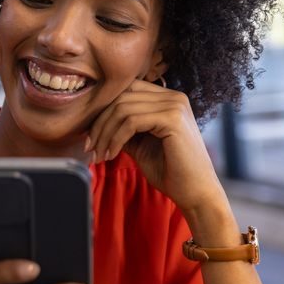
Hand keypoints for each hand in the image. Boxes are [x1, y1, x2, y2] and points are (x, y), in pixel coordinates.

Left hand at [85, 79, 224, 214]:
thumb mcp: (139, 144)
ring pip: (122, 108)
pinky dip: (115, 138)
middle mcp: (173, 96)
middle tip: (89, 147)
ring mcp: (174, 105)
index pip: (125, 91)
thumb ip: (122, 128)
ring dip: (104, 133)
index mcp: (166, 99)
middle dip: (99, 123)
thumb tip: (94, 122)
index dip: (102, 111)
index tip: (89, 136)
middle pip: (120, 97)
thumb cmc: (168, 170)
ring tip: (99, 154)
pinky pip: (130, 121)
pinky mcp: (173, 118)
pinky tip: (111, 154)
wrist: (194, 192)